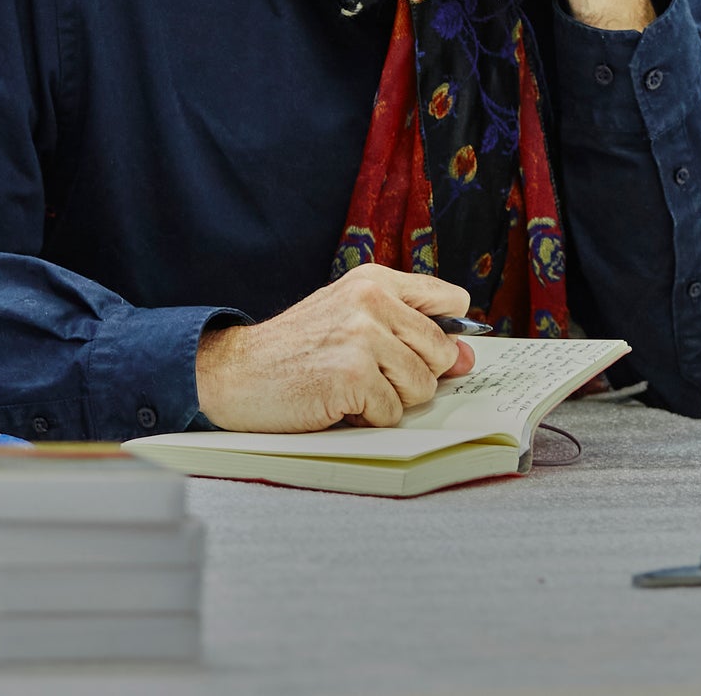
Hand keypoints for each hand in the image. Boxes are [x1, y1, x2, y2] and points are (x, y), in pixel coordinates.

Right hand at [194, 265, 475, 432]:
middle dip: (414, 376)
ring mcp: (363, 337)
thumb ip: (406, 330)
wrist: (234, 372)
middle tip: (369, 374)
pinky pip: (392, 415)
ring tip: (350, 387)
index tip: (425, 350)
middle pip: (441, 352)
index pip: (449, 300)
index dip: (446, 333)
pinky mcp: (353, 376)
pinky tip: (336, 403)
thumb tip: (466, 357)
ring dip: (390, 400)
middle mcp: (372, 300)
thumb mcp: (349, 319)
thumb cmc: (295, 349)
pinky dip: (367, 419)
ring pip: (421, 388)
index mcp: (374, 279)